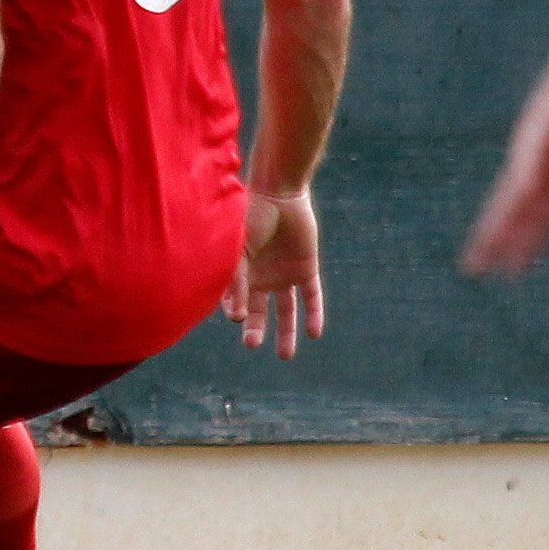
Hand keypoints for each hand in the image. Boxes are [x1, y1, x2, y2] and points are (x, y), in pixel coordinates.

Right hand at [223, 190, 324, 359]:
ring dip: (286, 331)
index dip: (233, 310)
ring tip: (285, 356)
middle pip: (258, 310)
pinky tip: (315, 333)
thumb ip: (237, 280)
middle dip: (255, 329)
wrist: (279, 193)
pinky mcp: (306, 269)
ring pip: (286, 310)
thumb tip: (234, 316)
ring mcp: (284, 274)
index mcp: (240, 271)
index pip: (235, 299)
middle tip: (251, 344)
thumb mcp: (238, 250)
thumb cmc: (250, 217)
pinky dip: (314, 314)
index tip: (234, 317)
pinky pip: (311, 296)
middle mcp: (261, 276)